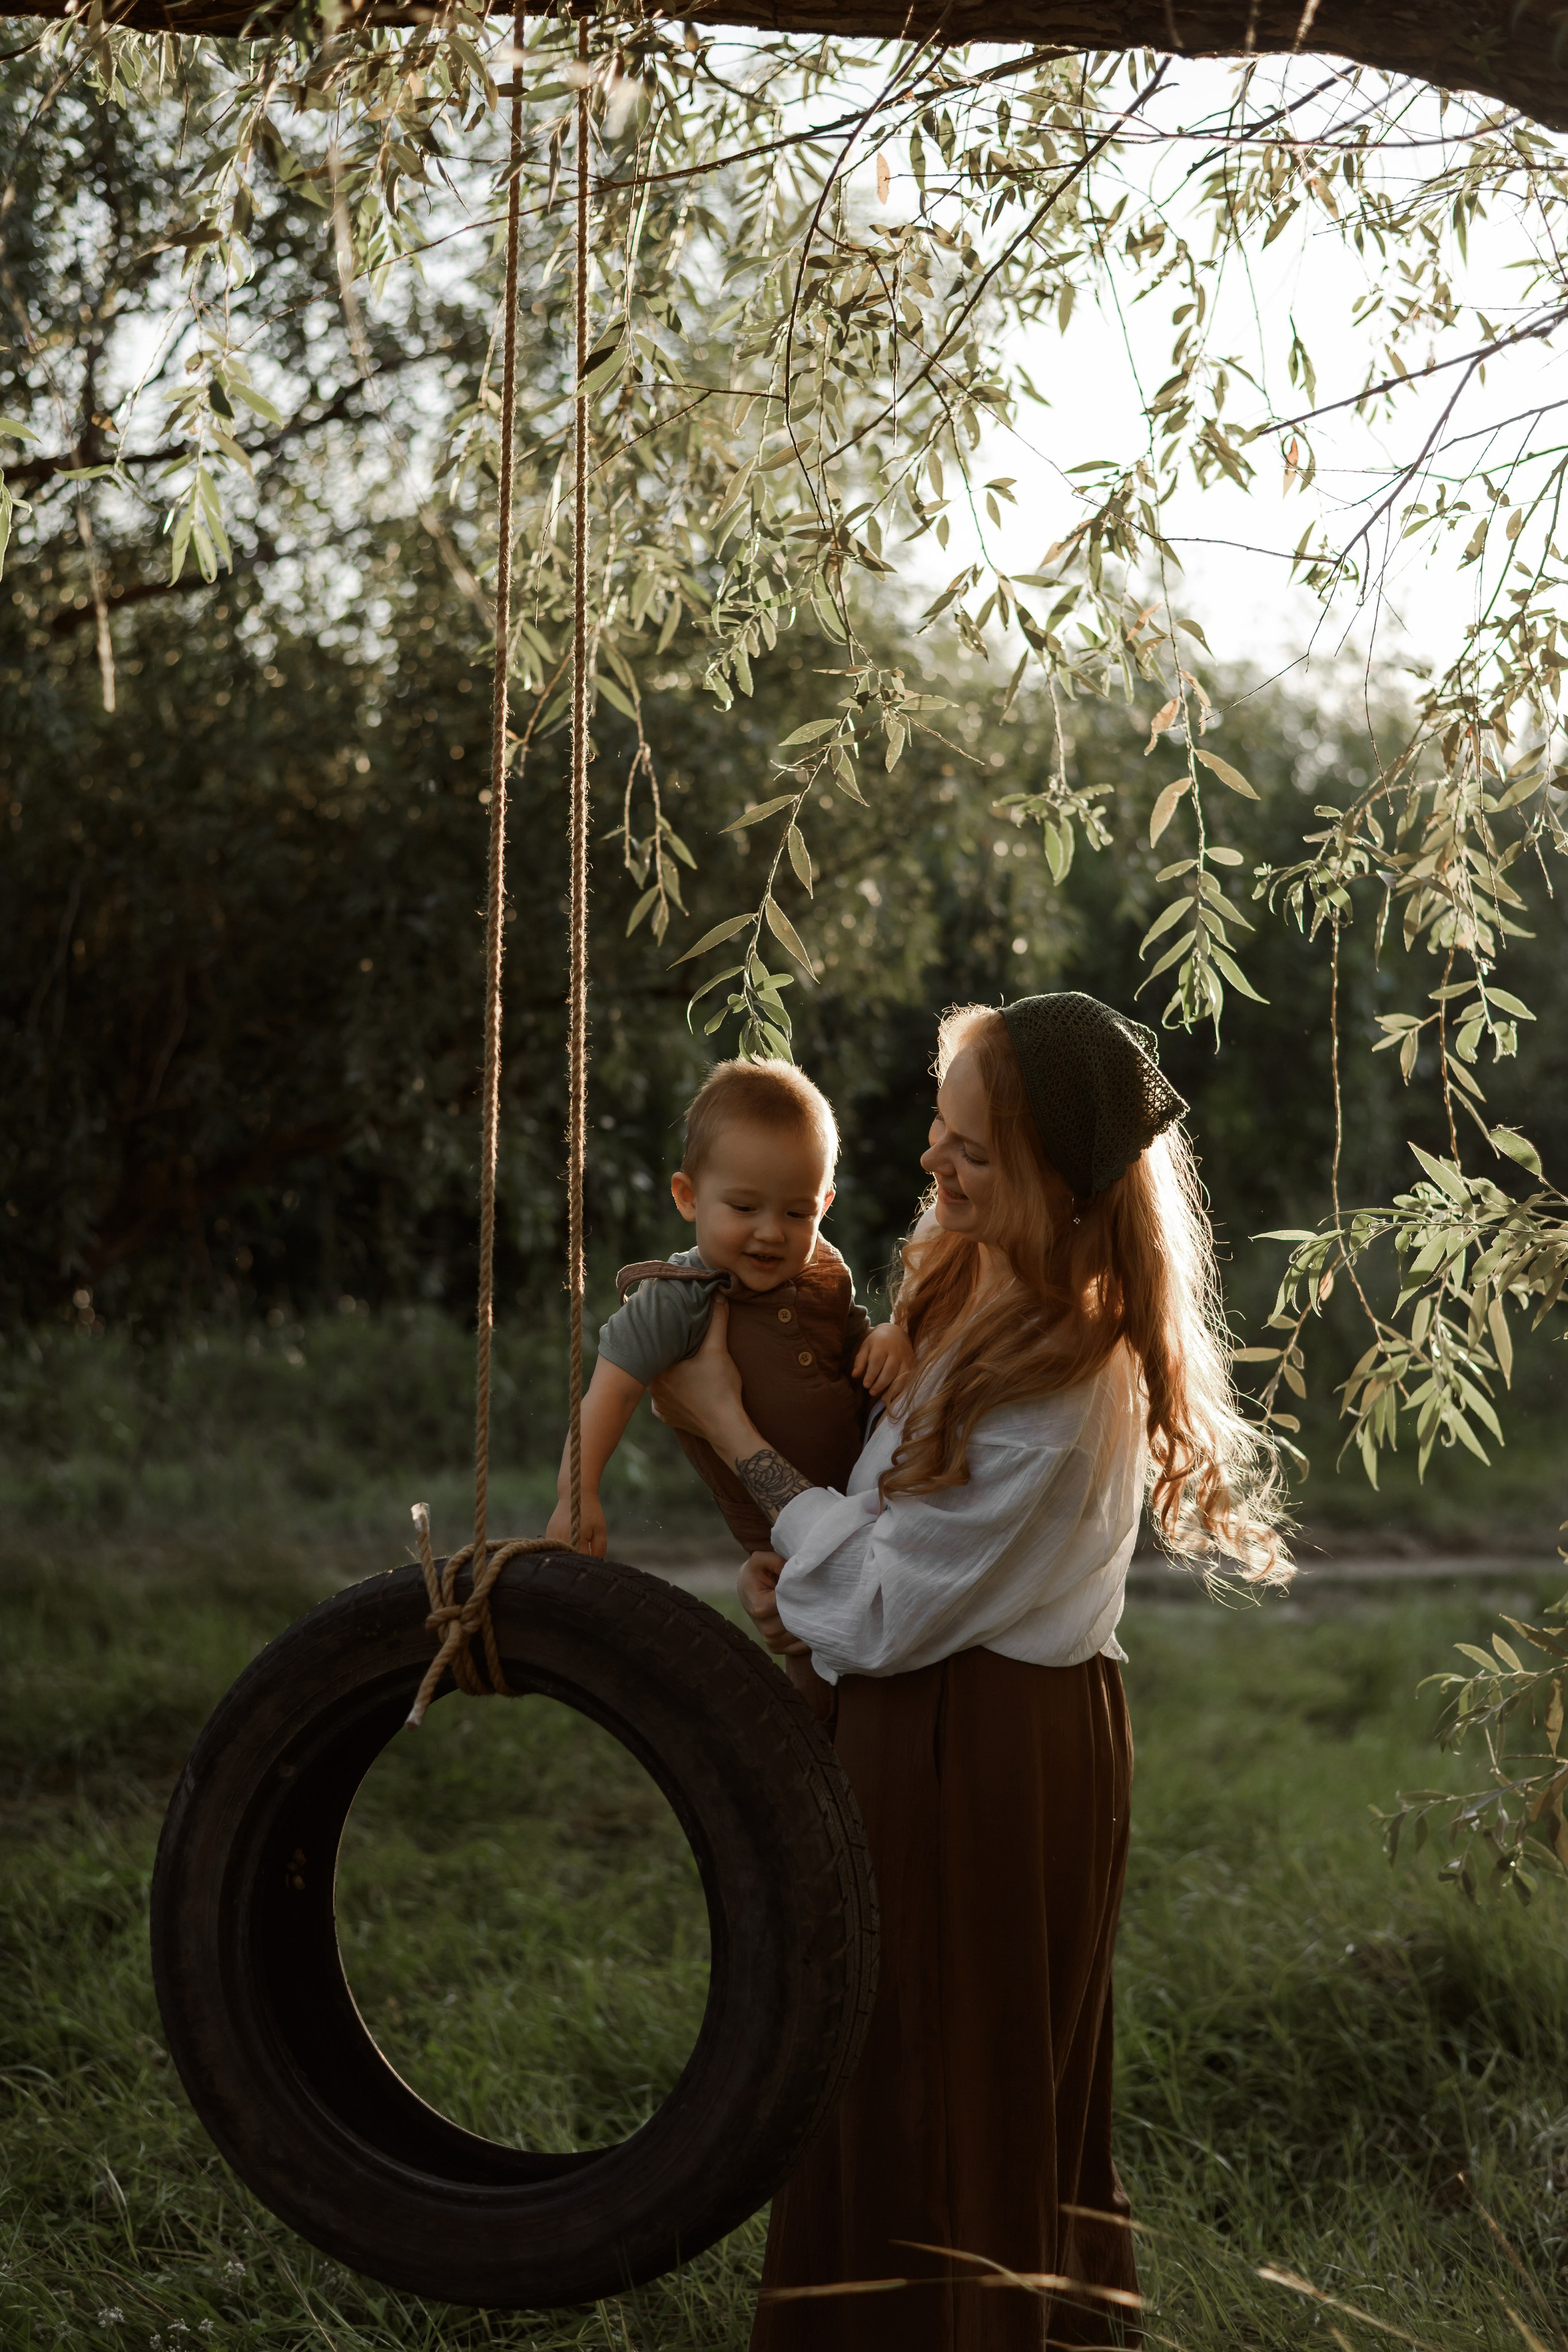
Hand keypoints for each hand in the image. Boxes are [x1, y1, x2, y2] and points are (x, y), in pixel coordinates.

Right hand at [544, 1491, 607, 1557]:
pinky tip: (569, 1541)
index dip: (587, 1563)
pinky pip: (556, 1547)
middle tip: (585, 1553)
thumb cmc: (591, 1512)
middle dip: (578, 1559)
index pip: (581, 1560)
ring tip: (577, 1546)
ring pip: (561, 1554)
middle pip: (570, 1559)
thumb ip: (599, 1548)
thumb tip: (596, 1562)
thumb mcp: (600, 1529)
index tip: (592, 1561)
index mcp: (577, 1539)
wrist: (574, 1494)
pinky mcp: (549, 1533)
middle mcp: (562, 1539)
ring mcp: (553, 1536)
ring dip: (569, 1554)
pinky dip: (562, 1548)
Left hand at [648, 1299, 747, 1444]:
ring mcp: (658, 1404)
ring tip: (681, 1363)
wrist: (726, 1427)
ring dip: (668, 1373)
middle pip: (655, 1361)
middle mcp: (651, 1386)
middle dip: (665, 1352)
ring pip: (659, 1380)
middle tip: (677, 1342)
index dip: (660, 1334)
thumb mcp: (718, 1349)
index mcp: (658, 1367)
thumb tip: (718, 1293)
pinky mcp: (666, 1416)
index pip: (653, 1344)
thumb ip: (716, 1320)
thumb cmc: (720, 1387)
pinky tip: (683, 1386)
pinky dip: (673, 1392)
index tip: (664, 1324)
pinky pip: (664, 1398)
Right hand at [738, 1549, 807, 1655]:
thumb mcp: (761, 1559)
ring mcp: (772, 1642)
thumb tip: (797, 1569)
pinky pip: (802, 1645)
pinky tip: (809, 1619)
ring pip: (803, 1634)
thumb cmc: (757, 1574)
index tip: (815, 1584)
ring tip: (817, 1606)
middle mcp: (767, 1629)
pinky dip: (809, 1633)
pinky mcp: (778, 1649)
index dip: (806, 1593)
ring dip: (813, 1621)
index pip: (793, 1603)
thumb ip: (776, 1560)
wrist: (747, 1591)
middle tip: (824, 1596)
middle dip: (812, 1608)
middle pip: (800, 1621)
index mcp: (761, 1607)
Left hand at [853, 1319, 915, 1401]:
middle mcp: (896, 1351)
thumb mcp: (866, 1347)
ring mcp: (906, 1358)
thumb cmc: (877, 1342)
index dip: (871, 1374)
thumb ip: (860, 1361)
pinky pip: (909, 1378)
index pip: (876, 1361)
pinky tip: (894, 1395)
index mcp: (881, 1345)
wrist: (896, 1332)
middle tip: (871, 1392)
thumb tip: (854, 1375)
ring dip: (892, 1388)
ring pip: (901, 1375)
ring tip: (883, 1398)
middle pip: (889, 1370)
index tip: (865, 1385)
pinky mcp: (912, 1363)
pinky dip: (902, 1388)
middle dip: (880, 1383)